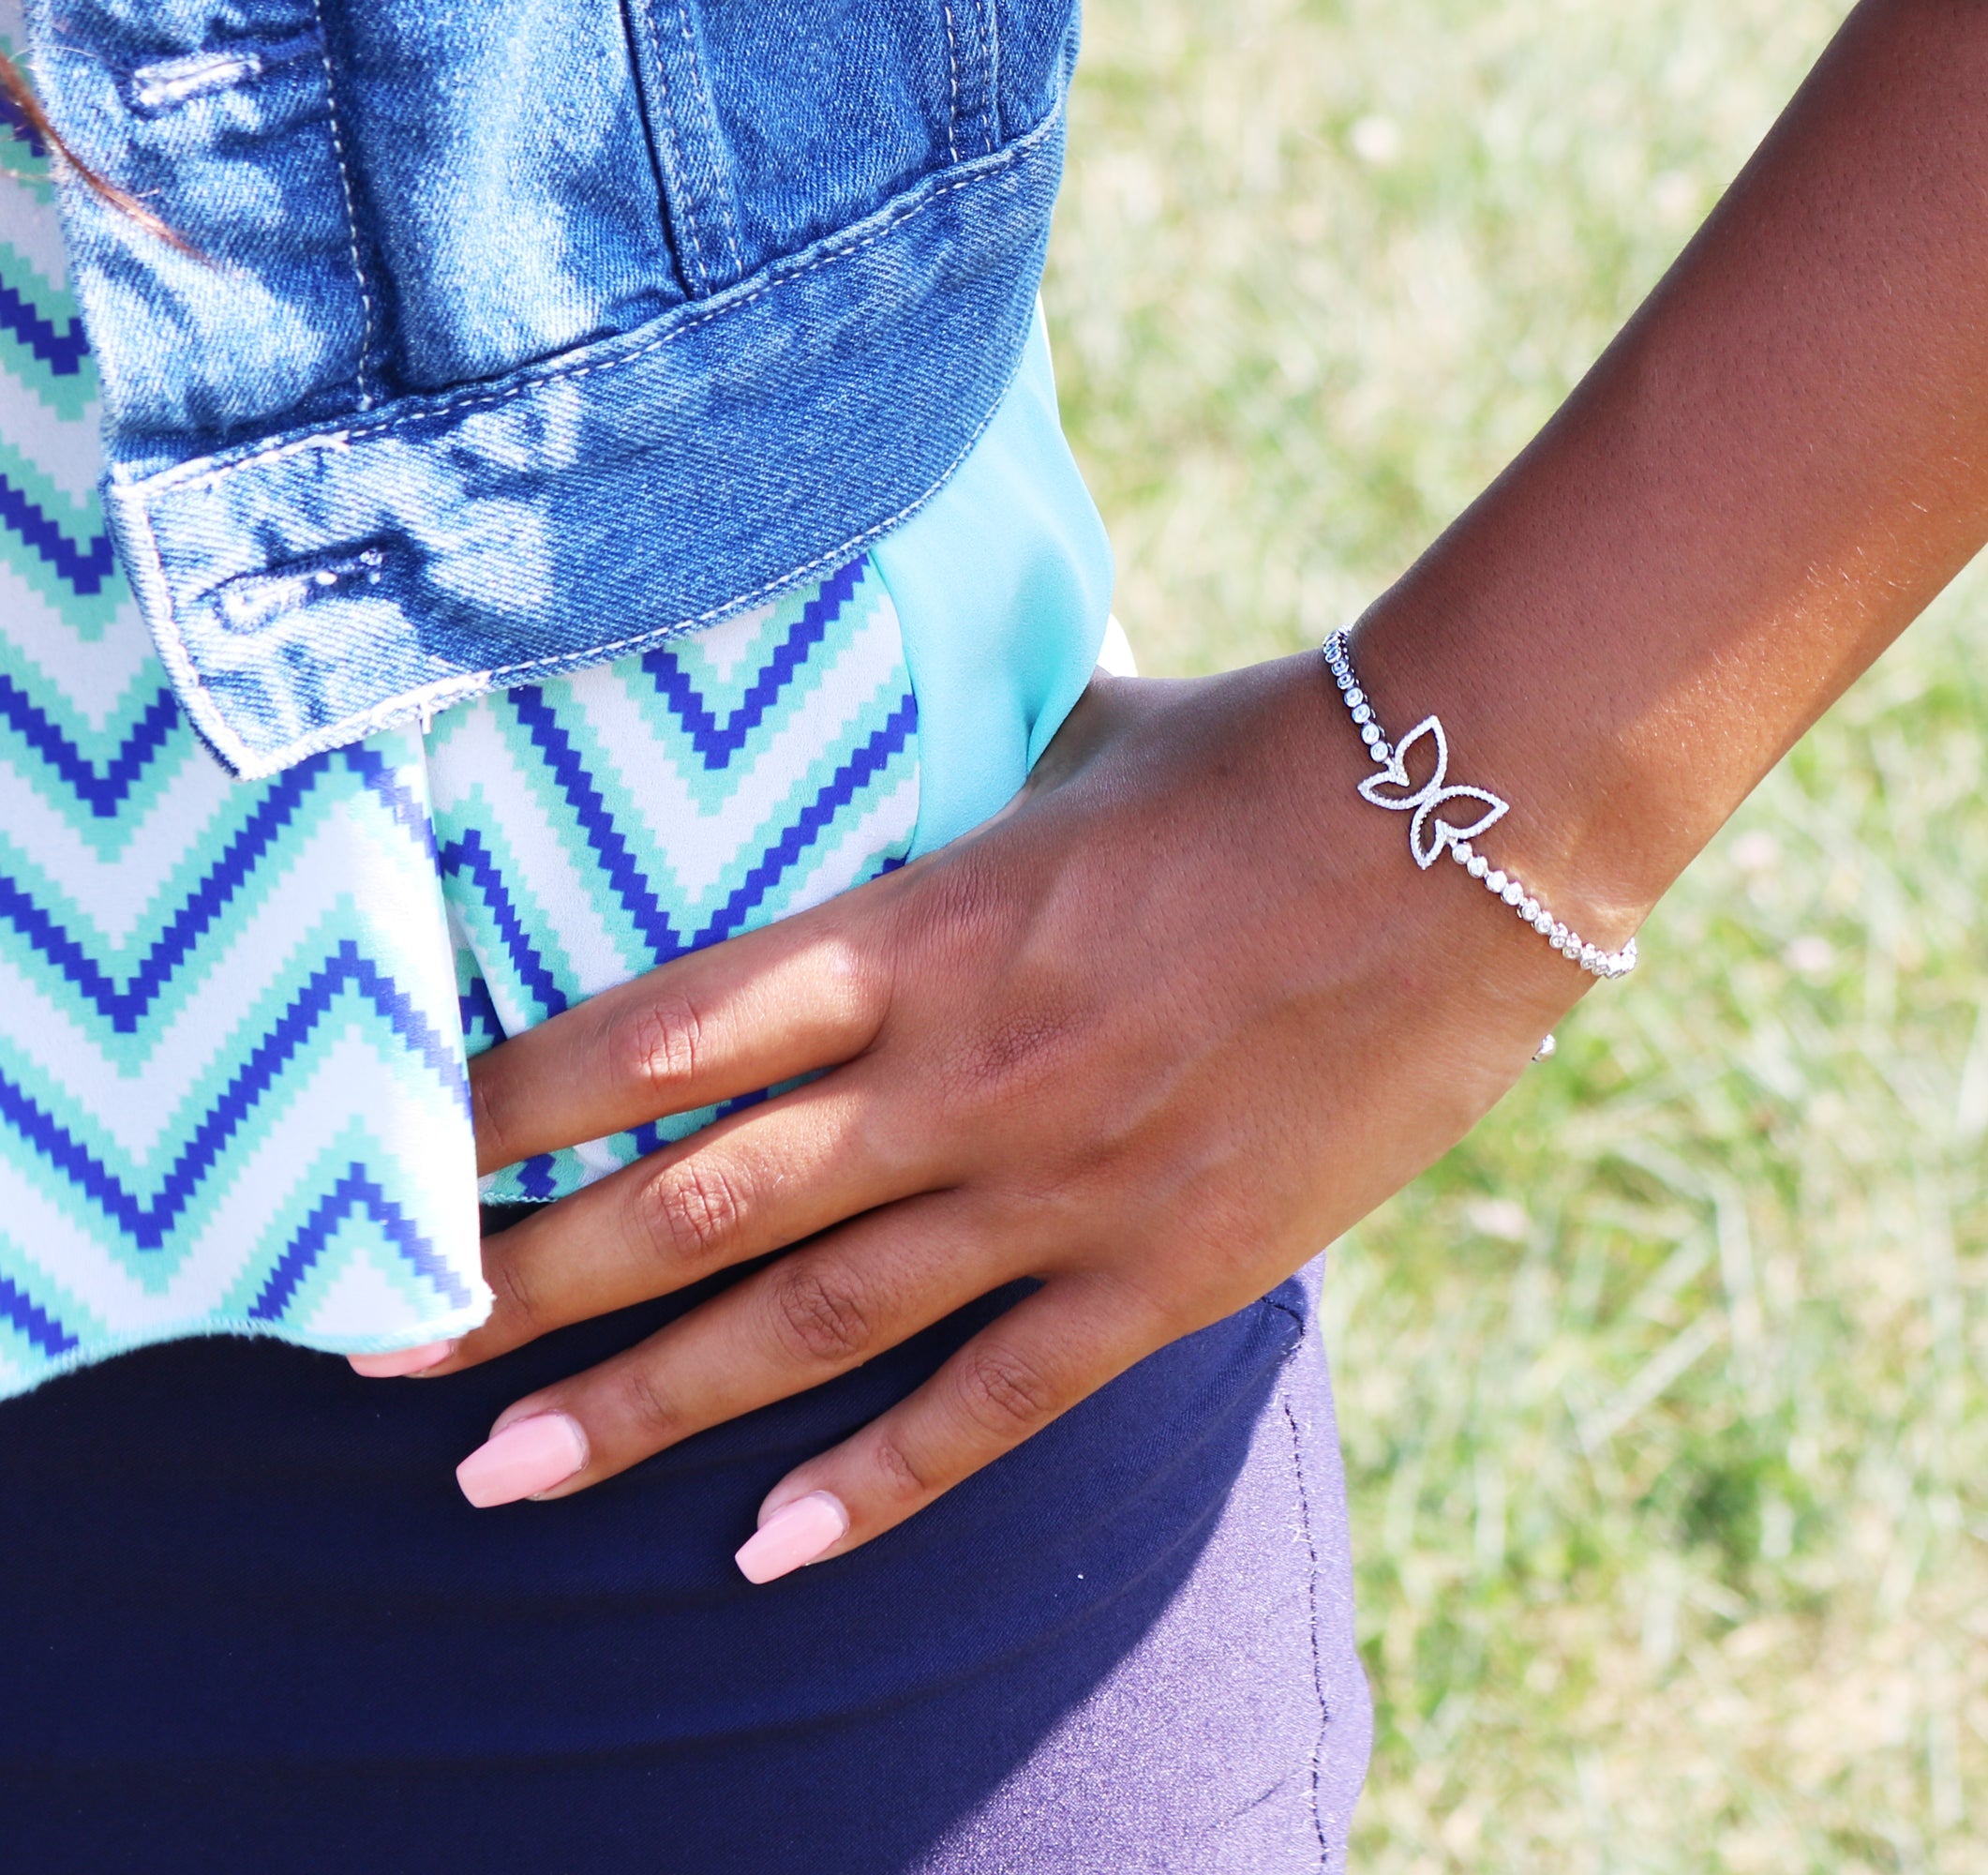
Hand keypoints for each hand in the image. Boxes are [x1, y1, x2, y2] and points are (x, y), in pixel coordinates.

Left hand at [393, 654, 1591, 1577]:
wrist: (1470, 821)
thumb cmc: (1264, 752)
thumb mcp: (1068, 749)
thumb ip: (951, 788)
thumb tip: (888, 758)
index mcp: (922, 927)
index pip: (655, 1032)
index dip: (504, 1107)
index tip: (398, 1164)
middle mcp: (960, 1073)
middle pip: (692, 1203)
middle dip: (522, 1287)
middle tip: (384, 1361)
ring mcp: (1062, 1185)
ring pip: (810, 1323)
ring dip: (644, 1408)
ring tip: (503, 1480)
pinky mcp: (1167, 1268)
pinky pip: (995, 1402)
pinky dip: (874, 1484)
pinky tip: (763, 1551)